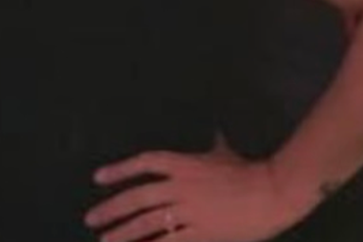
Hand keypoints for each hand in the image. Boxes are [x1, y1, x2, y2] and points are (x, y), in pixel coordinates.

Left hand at [86, 140, 317, 241]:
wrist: (271, 192)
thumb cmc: (248, 171)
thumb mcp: (224, 153)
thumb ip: (212, 144)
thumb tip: (214, 131)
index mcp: (184, 163)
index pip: (144, 163)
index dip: (120, 170)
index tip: (99, 178)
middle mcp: (179, 187)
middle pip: (138, 197)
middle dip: (112, 208)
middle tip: (91, 218)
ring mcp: (188, 211)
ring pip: (146, 223)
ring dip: (123, 233)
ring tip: (104, 240)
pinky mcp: (199, 234)